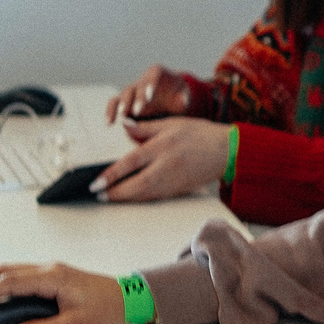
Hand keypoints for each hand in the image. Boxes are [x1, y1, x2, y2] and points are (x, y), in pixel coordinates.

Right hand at [0, 262, 126, 323]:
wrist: (131, 298)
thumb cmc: (109, 309)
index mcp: (53, 277)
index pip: (9, 282)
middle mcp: (49, 270)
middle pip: (5, 272)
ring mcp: (51, 271)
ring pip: (11, 272)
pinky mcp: (54, 277)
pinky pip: (21, 276)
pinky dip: (3, 285)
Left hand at [96, 117, 232, 202]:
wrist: (227, 150)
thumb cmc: (200, 134)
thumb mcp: (171, 123)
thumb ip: (145, 128)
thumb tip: (124, 126)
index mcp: (163, 146)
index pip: (132, 162)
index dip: (112, 174)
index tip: (96, 182)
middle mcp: (168, 165)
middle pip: (137, 184)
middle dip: (116, 192)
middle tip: (99, 194)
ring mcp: (175, 180)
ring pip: (145, 194)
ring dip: (125, 198)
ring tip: (109, 198)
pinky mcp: (180, 189)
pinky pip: (156, 197)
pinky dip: (140, 199)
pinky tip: (130, 198)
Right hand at [107, 64, 202, 123]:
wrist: (170, 99)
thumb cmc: (178, 95)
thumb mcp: (184, 95)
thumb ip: (183, 98)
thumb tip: (181, 101)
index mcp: (157, 73)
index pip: (153, 75)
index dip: (150, 84)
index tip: (150, 96)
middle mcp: (142, 80)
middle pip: (136, 87)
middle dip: (135, 99)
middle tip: (137, 112)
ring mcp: (132, 91)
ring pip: (121, 95)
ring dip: (119, 106)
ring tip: (118, 119)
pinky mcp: (125, 102)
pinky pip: (114, 104)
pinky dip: (110, 112)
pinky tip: (109, 123)